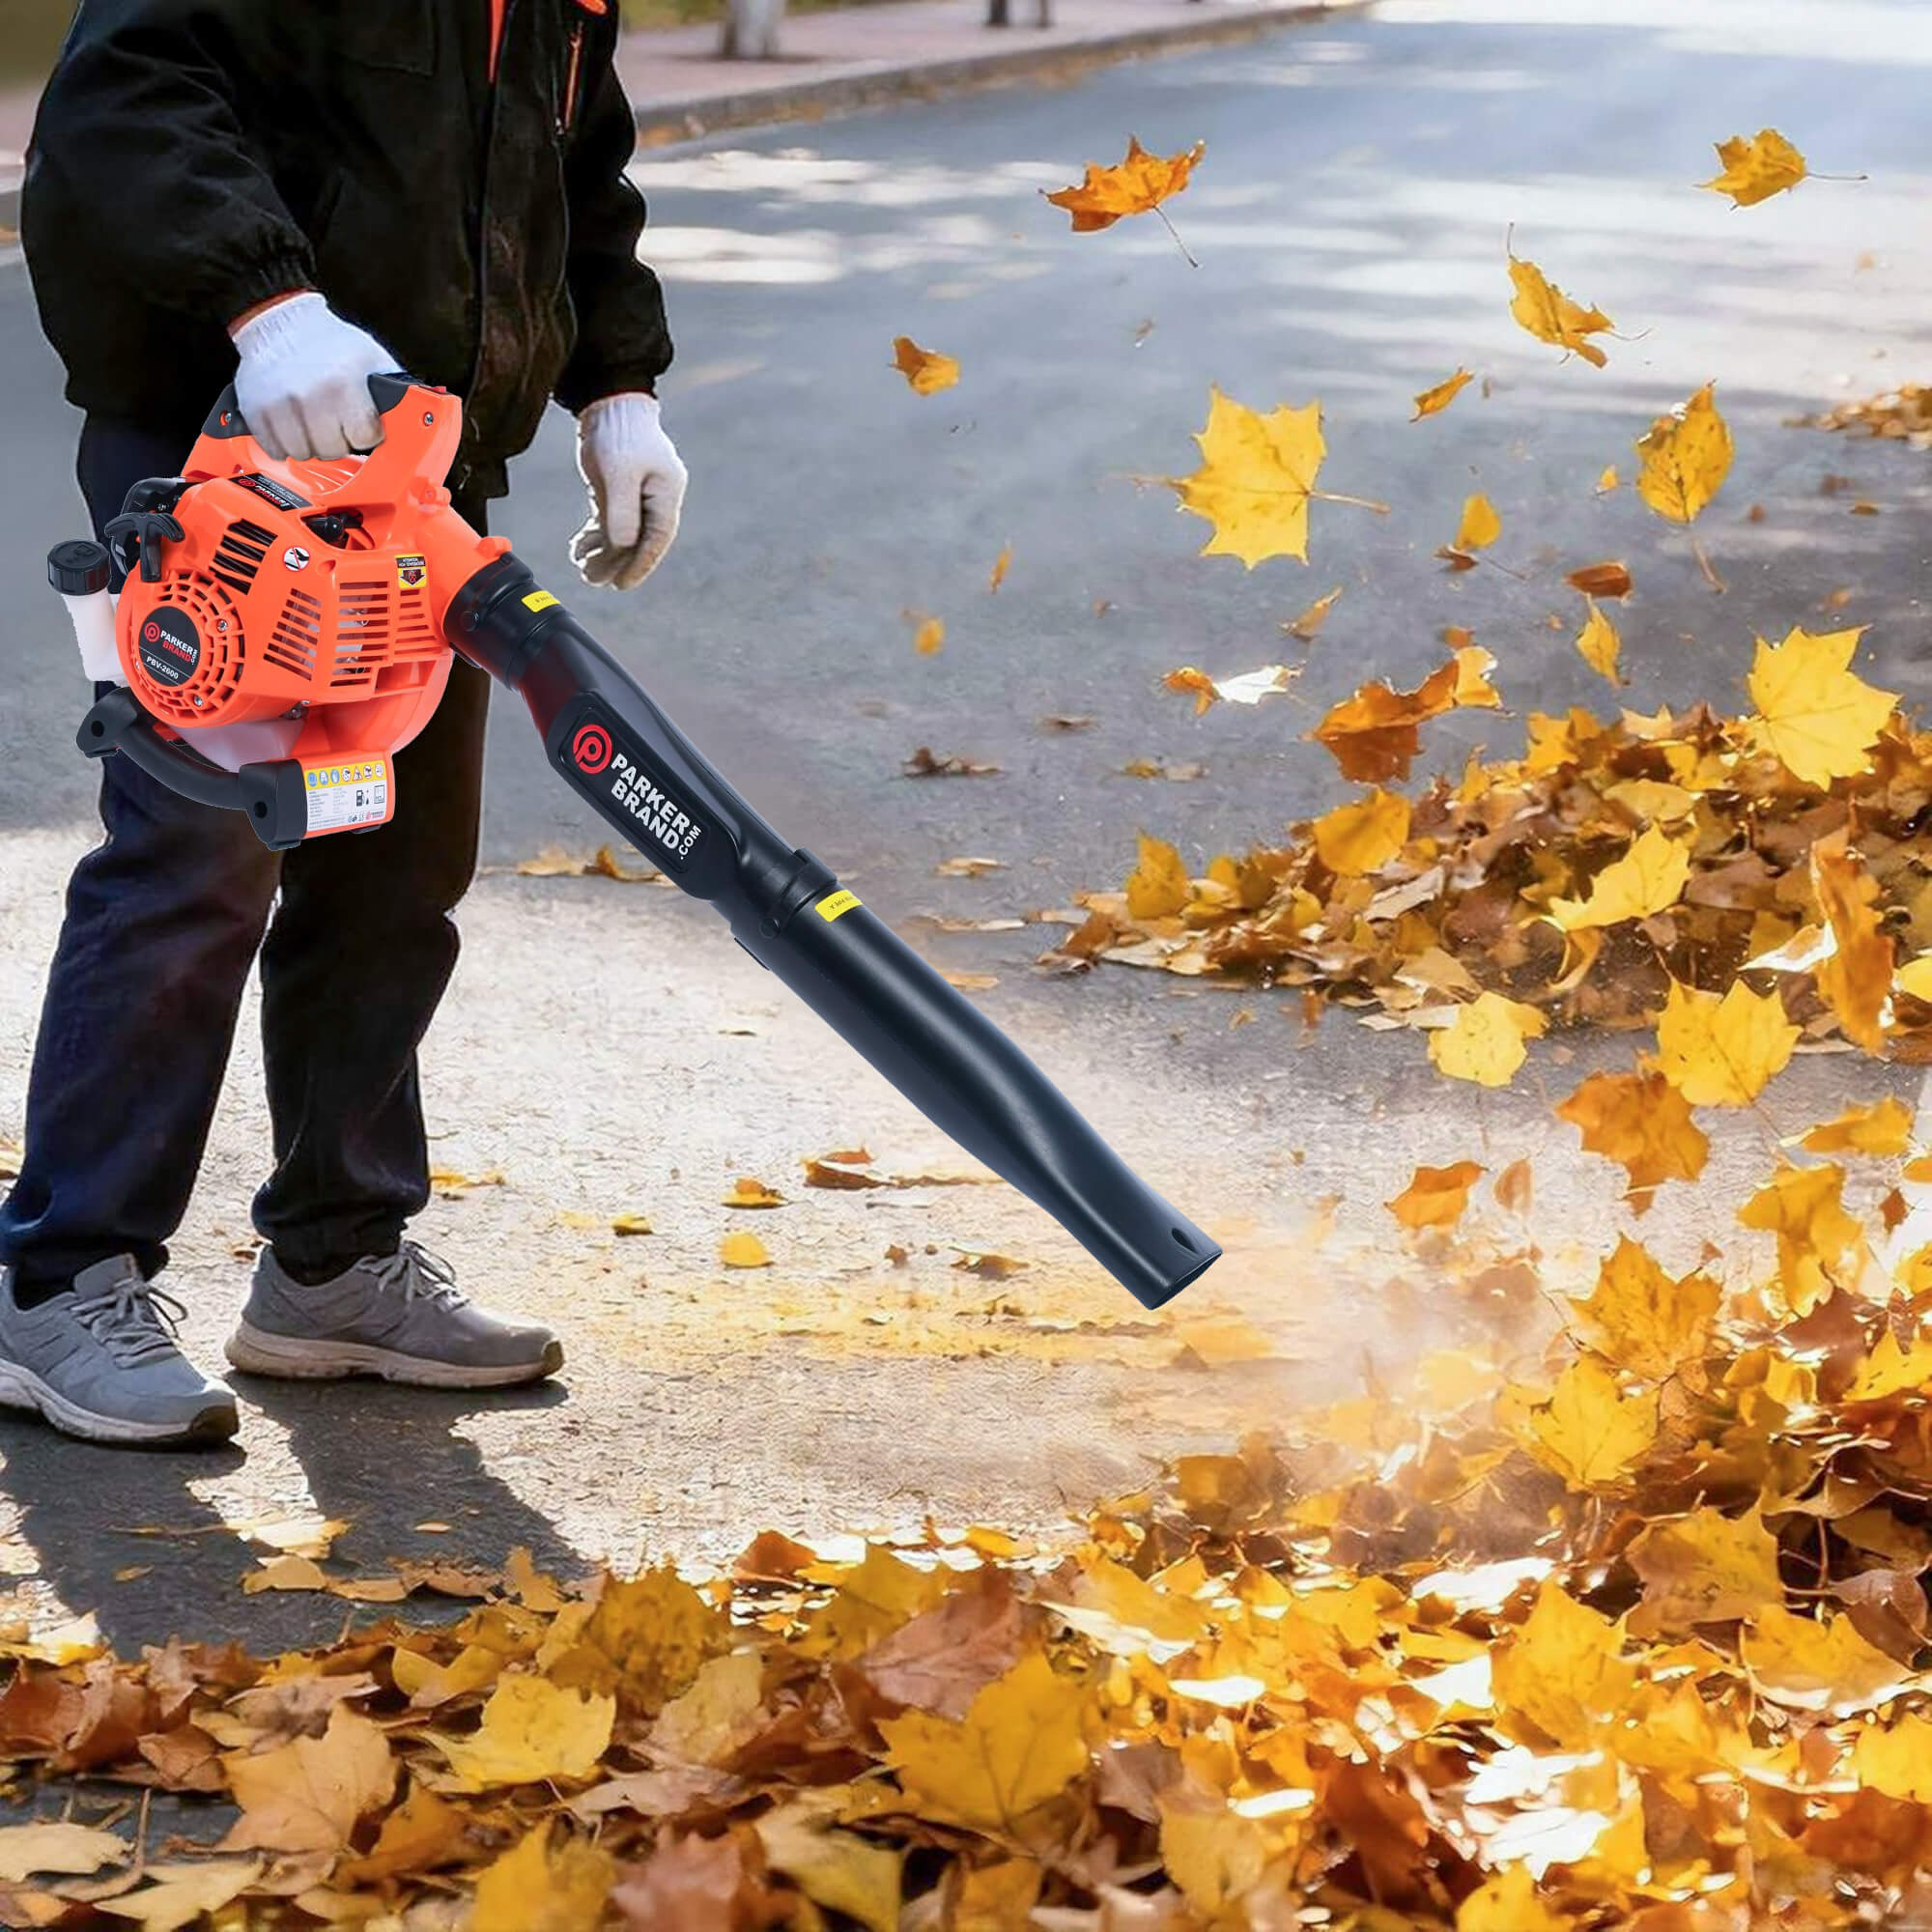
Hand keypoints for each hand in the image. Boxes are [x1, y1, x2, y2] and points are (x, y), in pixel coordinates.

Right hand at [229, 290, 394, 460]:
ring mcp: (279, 404)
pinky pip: (276, 450)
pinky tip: (293, 423)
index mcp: (344, 383)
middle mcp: (310, 395)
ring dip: (312, 444)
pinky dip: (285, 442)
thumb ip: (395, 393)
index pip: (365, 439)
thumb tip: (421, 422)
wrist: (281, 321)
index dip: (367, 434)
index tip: (363, 424)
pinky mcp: (255, 410)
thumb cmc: (333, 343)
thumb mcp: (373, 360)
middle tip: (336, 421)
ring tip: (314, 421)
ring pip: (304, 454)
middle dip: (339, 440)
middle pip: (333, 451)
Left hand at [570, 393, 687, 588]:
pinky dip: (595, 537)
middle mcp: (655, 498)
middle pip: (639, 541)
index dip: (640, 564)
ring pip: (623, 534)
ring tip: (582, 569)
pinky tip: (579, 549)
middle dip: (616, 563)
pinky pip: (609, 522)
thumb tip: (623, 546)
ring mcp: (637, 495)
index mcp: (666, 493)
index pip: (657, 539)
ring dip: (603, 553)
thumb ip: (623, 510)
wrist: (608, 402)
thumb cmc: (619, 432)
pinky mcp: (618, 490)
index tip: (622, 585)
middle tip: (593, 580)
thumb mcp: (619, 471)